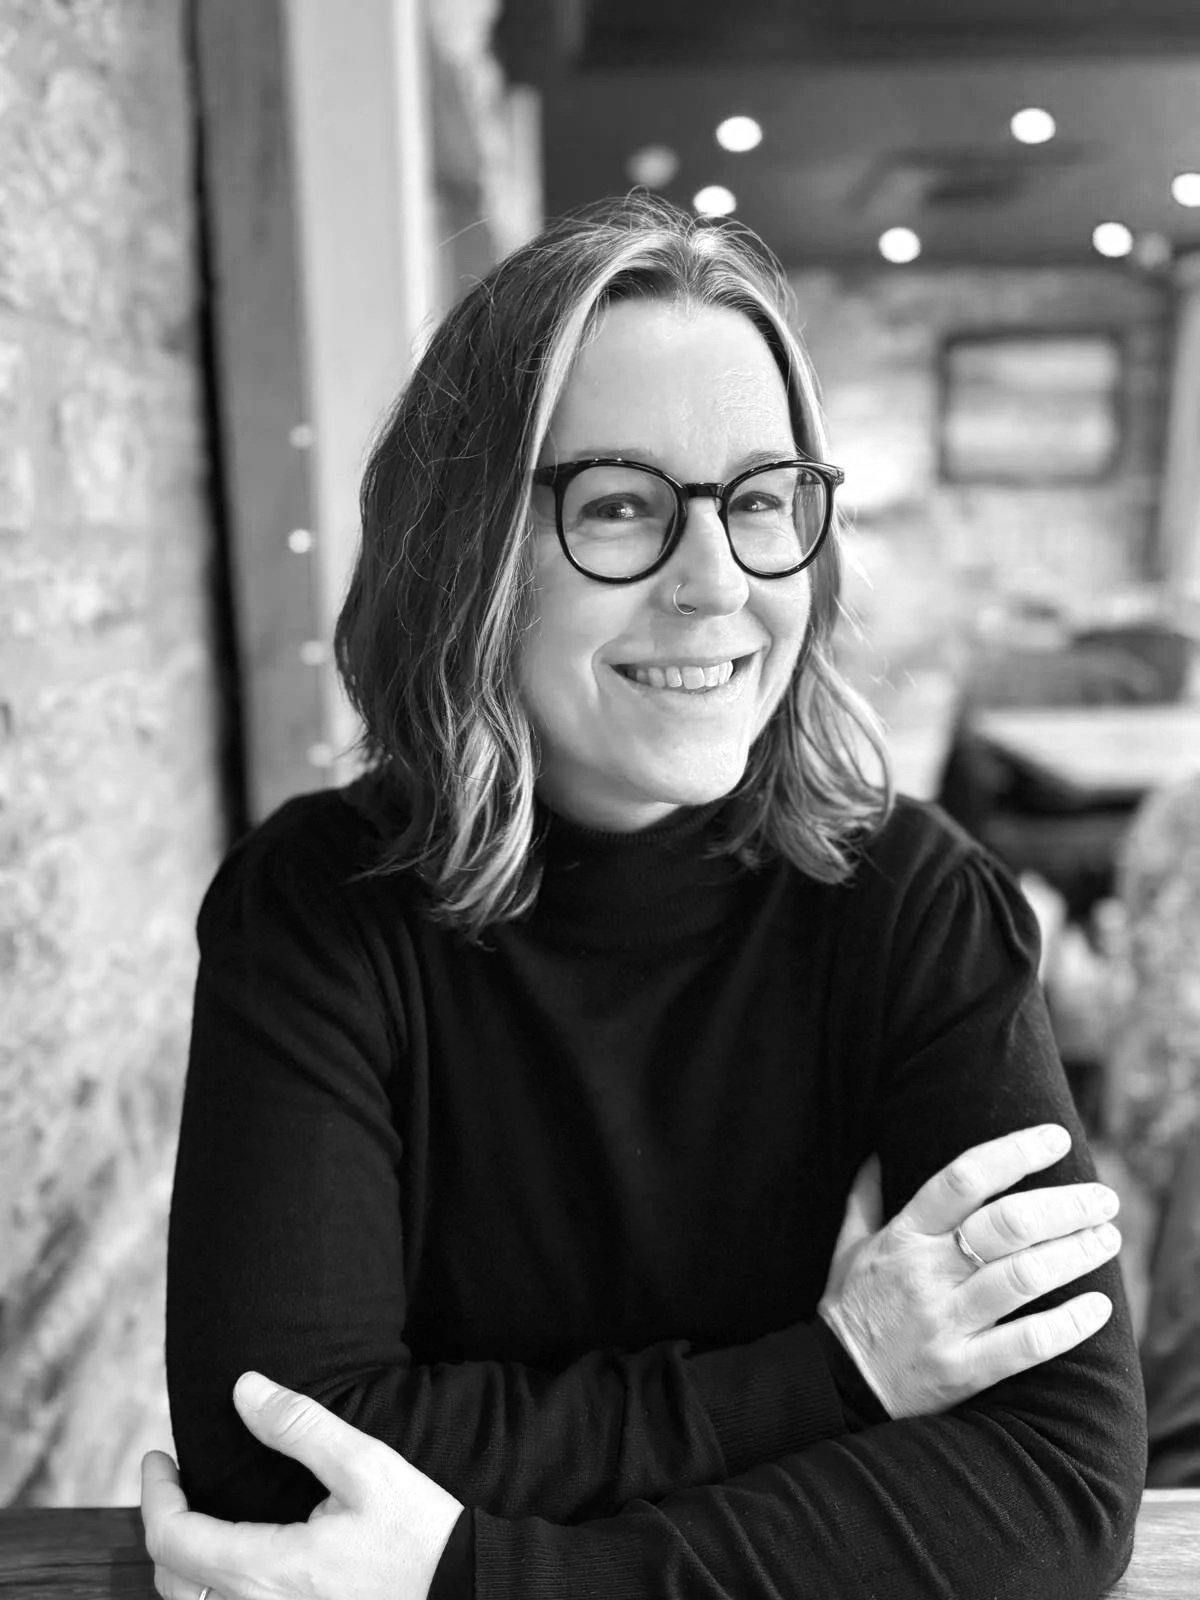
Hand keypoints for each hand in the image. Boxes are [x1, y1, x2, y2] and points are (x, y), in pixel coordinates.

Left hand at [140, 1372, 462, 1599]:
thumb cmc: (417, 1534)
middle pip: (171, 1581)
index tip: (158, 1457)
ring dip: (182, 1563)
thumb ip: (299, 1426)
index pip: (172, 1539)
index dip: (154, 1495)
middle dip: (162, 1525)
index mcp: (266, 1570)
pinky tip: (232, 1558)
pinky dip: (209, 1589)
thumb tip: (243, 1388)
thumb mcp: (365, 1466)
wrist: (463, 1594)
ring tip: (196, 1515)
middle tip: (173, 1480)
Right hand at [818, 1124, 1119, 1418]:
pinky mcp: (961, 1370)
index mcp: (903, 1235)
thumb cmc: (850, 1309)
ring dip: (1075, 1254)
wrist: (834, 1390)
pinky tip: (1098, 1307)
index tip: (1053, 1140)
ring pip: (1023, 1277)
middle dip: (1064, 1206)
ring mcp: (944, 1322)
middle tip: (1103, 1199)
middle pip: (1007, 1225)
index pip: (963, 1179)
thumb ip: (866, 1198)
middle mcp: (926, 1272)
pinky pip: (1026, 1344)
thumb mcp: (849, 1247)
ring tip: (1107, 1240)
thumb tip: (879, 1152)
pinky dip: (1069, 1325)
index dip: (1013, 1153)